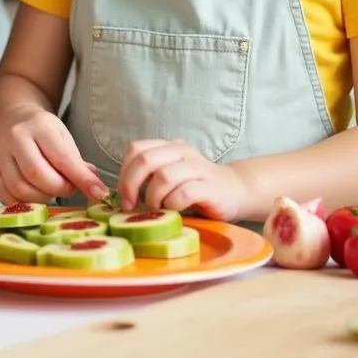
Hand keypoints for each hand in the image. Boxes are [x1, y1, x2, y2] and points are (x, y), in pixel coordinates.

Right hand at [0, 109, 106, 204]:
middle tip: (70, 189)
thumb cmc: (44, 132)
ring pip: (20, 188)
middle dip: (59, 189)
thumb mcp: (64, 139)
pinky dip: (23, 204)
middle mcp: (16, 138)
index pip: (62, 158)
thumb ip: (78, 164)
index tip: (98, 194)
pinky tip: (35, 198)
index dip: (81, 179)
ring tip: (52, 192)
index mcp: (40, 126)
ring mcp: (1, 155)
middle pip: (36, 174)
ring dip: (42, 198)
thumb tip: (97, 190)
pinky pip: (5, 196)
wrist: (14, 120)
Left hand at [117, 139, 248, 221]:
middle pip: (145, 160)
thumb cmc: (196, 188)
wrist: (237, 191)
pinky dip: (173, 204)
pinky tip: (174, 211)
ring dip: (153, 197)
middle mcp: (182, 152)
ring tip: (156, 209)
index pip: (136, 149)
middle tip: (131, 206)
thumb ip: (149, 178)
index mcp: (168, 147)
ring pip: (164, 176)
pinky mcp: (210, 187)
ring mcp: (198, 167)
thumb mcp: (170, 176)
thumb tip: (121, 196)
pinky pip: (184, 193)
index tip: (123, 195)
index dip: (124, 172)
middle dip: (131, 185)